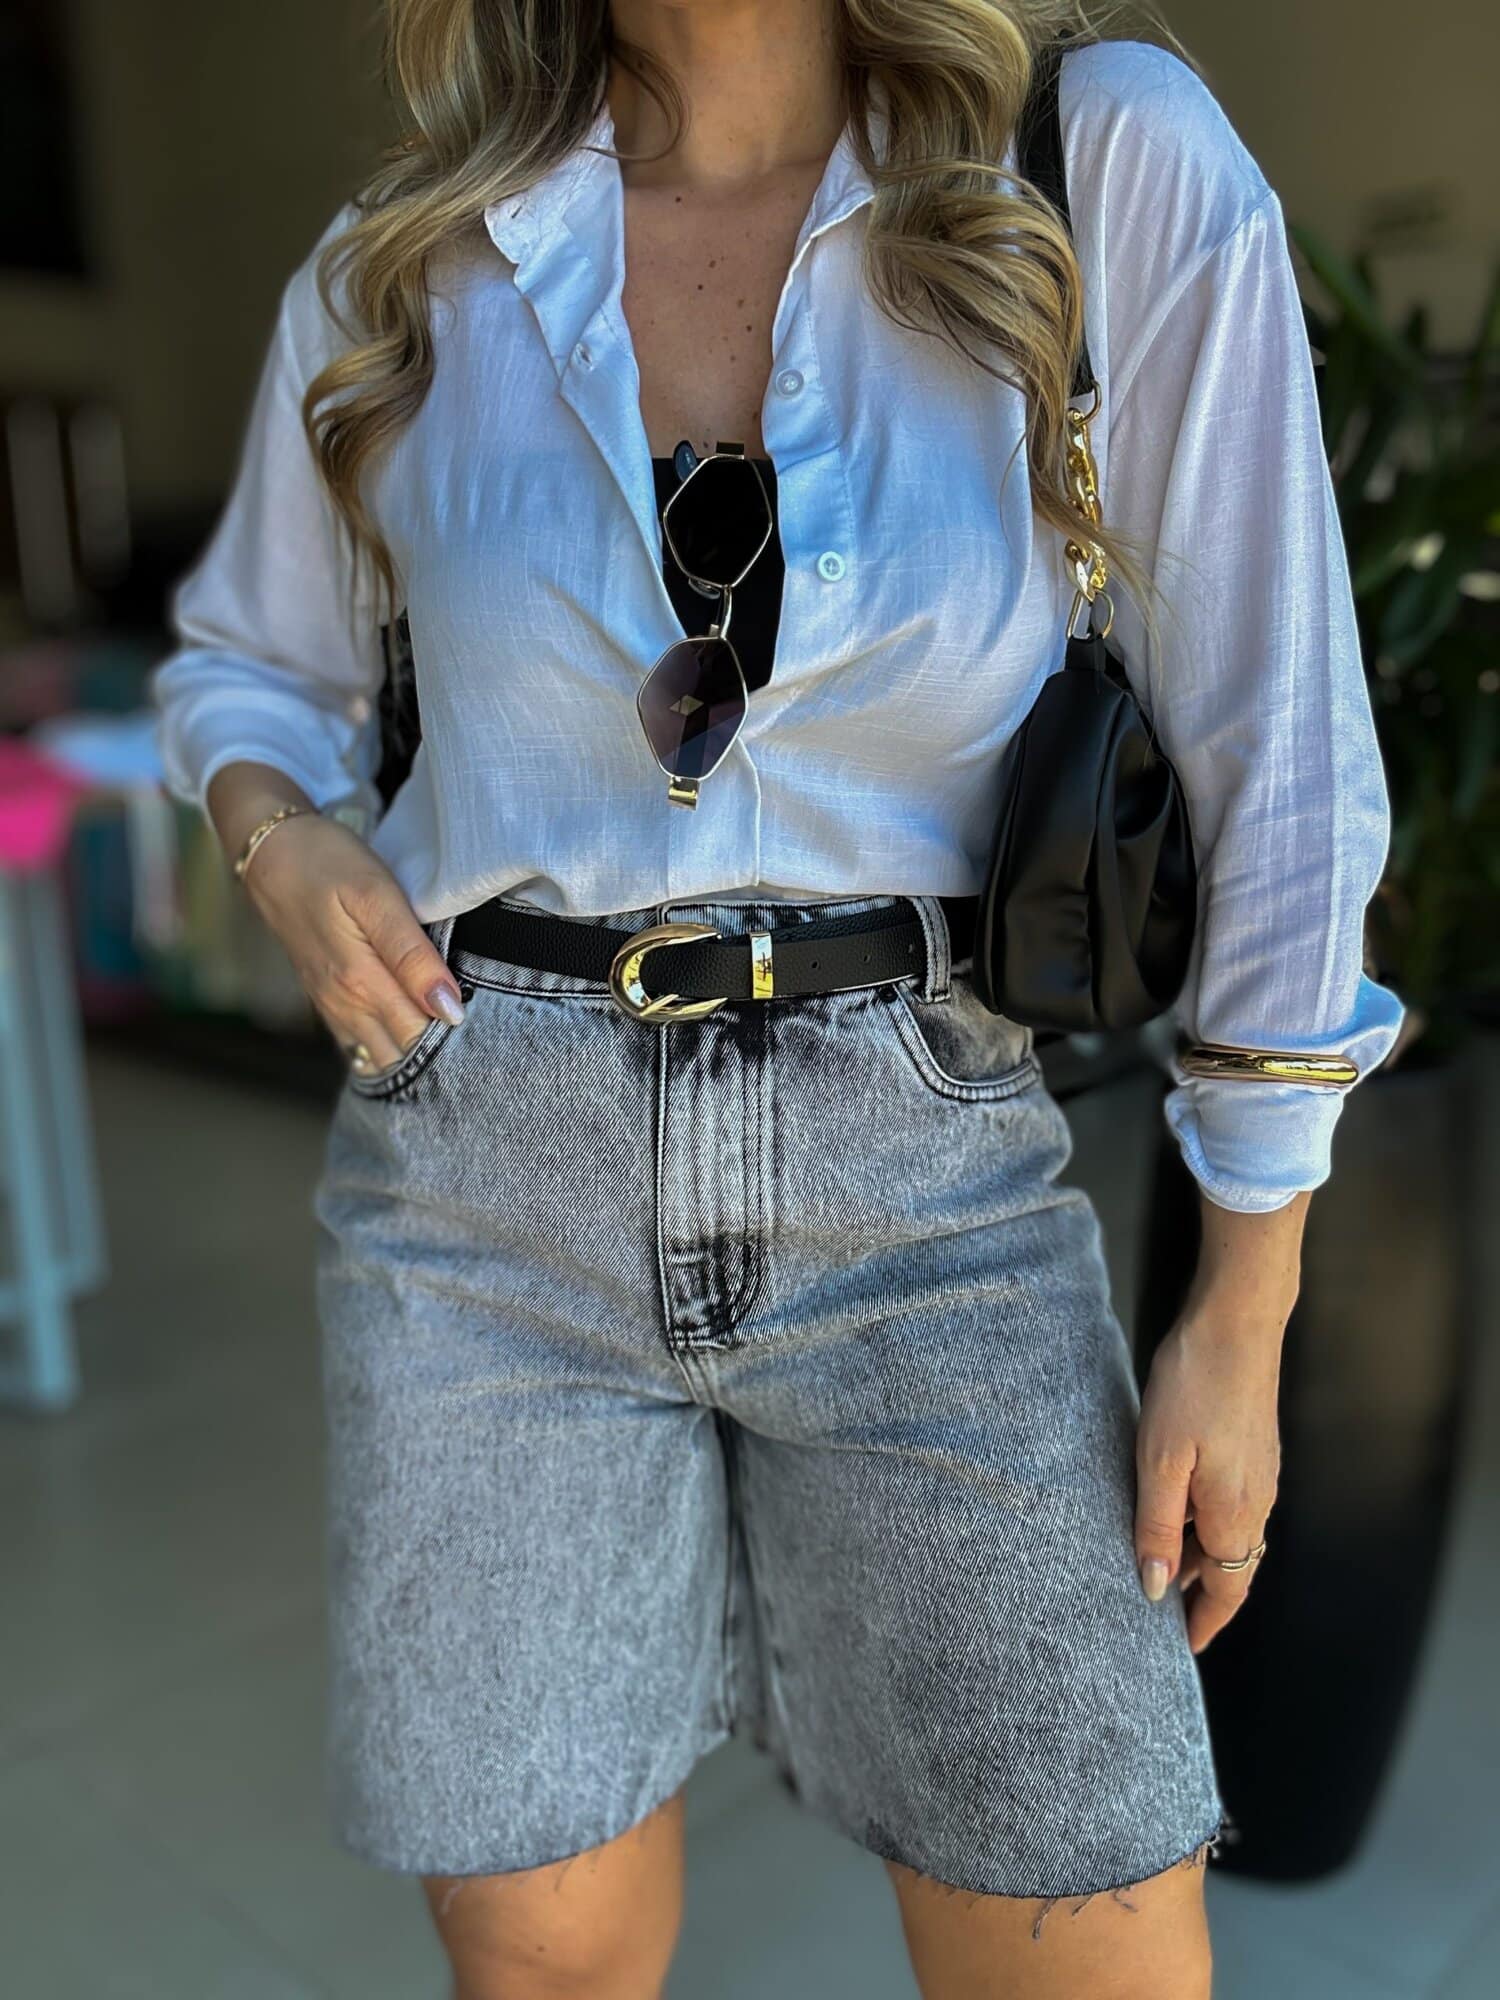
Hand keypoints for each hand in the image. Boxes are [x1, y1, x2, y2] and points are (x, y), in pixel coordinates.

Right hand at [211, 766, 464, 1070]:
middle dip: (441, 1051)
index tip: (488, 1024)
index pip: (421, 1039)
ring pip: (382, 1055)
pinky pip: (362, 1043)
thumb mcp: (377, 897)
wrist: (270, 851)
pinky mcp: (327, 1000)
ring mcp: (332, 1007)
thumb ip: (413, 957)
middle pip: (403, 1055)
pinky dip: (390, 1044)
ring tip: (452, 1032)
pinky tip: (413, 1029)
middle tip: (479, 1032)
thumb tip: (449, 1010)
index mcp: (361, 983)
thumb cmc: (328, 864)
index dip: (457, 1039)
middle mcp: (345, 1006)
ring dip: (416, 1051)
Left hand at [1132, 1190, 1305, 1652]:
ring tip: (1155, 1562)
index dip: (1204, 1623)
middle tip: (1158, 1612)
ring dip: (1196, 1554)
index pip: (1227, 1591)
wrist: (1236, 1321)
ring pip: (1228, 1534)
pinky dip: (1202, 1521)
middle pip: (1229, 1566)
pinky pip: (1230, 1504)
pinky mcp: (1254, 1449)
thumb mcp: (1159, 1461)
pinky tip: (1171, 1506)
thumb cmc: (1194, 1387)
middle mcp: (1258, 1503)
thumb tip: (1154, 1589)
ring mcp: (1261, 1474)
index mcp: (1237, 1516)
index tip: (1183, 1648)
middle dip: (1196, 1592)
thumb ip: (1156, 1527)